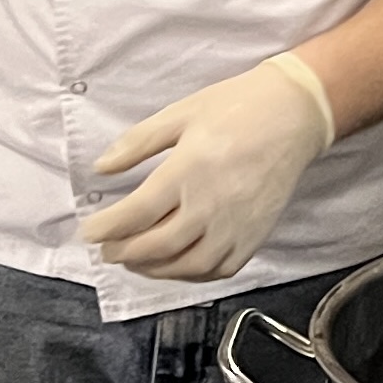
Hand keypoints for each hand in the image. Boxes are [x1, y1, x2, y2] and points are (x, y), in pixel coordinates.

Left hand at [81, 55, 335, 282]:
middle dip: (124, 253)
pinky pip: (220, 269)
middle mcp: (211, 205)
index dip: (106, 228)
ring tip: (136, 261)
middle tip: (107, 249)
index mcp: (188, 171)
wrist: (294, 114)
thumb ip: (138, 143)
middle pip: (157, 246)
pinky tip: (177, 264)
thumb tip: (101, 168)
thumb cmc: (235, 107)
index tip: (88, 232)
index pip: (137, 213)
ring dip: (154, 270)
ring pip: (187, 266)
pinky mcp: (256, 235)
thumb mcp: (180, 114)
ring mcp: (236, 225)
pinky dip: (192, 275)